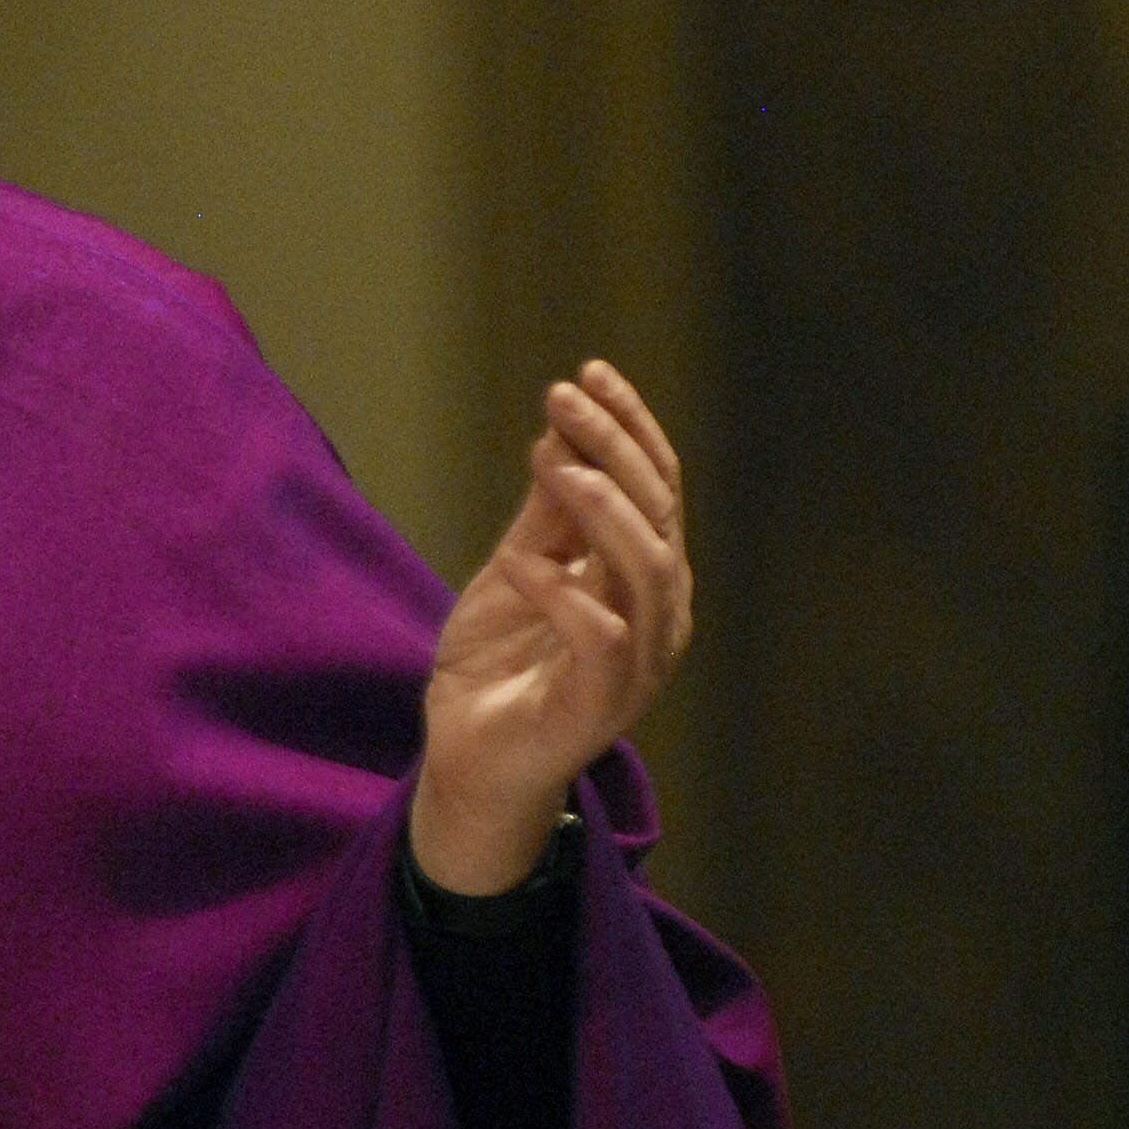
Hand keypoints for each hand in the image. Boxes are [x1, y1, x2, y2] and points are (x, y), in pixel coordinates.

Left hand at [415, 360, 691, 893]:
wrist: (468, 757)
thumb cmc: (500, 663)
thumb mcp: (517, 568)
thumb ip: (546, 512)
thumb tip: (562, 429)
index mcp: (645, 577)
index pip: (658, 487)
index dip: (630, 427)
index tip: (588, 371)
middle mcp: (658, 615)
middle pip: (660, 515)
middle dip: (614, 448)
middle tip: (560, 397)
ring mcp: (638, 664)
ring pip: (647, 571)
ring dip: (601, 508)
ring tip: (551, 461)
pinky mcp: (599, 707)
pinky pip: (602, 639)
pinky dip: (563, 593)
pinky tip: (519, 561)